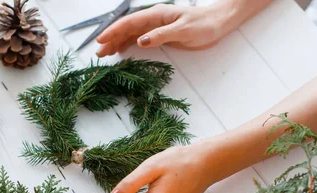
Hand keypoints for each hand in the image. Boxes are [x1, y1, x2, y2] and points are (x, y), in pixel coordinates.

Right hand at [96, 3, 229, 56]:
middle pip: (126, 28)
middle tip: (99, 53)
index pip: (129, 22)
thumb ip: (161, 36)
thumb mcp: (183, 31)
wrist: (218, 23)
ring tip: (105, 54)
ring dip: (117, 42)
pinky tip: (120, 51)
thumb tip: (140, 41)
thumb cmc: (203, 25)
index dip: (114, 31)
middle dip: (111, 39)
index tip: (101, 40)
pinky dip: (127, 44)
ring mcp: (155, 26)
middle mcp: (153, 19)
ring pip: (131, 33)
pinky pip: (138, 38)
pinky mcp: (159, 34)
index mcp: (156, 14)